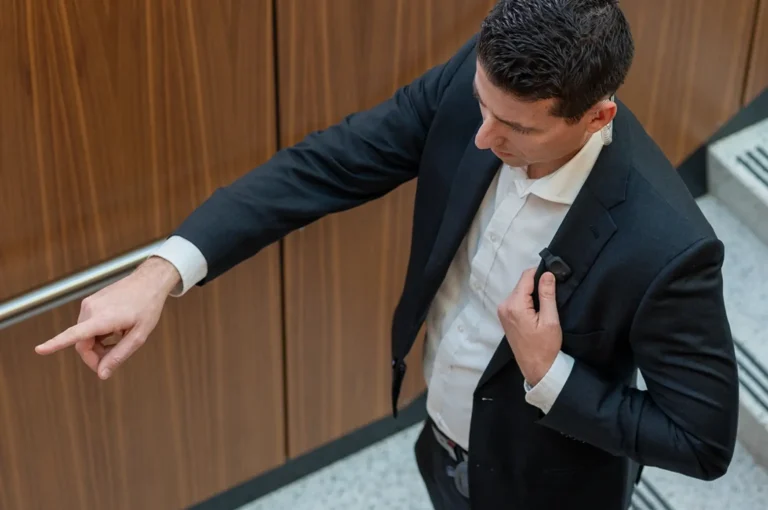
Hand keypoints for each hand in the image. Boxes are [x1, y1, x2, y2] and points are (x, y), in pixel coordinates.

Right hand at [35, 257, 180, 379]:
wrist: (149, 281)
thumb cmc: (148, 306)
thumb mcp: (139, 335)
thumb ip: (119, 355)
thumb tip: (102, 374)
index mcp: (103, 318)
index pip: (75, 334)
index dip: (56, 344)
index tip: (40, 350)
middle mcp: (91, 309)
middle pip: (82, 343)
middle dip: (95, 356)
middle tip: (113, 360)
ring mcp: (89, 304)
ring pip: (85, 336)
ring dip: (98, 344)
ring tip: (119, 339)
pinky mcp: (90, 302)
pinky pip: (88, 326)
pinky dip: (98, 333)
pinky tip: (116, 329)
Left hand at [497, 268, 561, 385]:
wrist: (536, 367)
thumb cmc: (545, 346)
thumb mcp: (550, 320)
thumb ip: (547, 295)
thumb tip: (547, 274)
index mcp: (514, 305)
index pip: (526, 277)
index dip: (540, 273)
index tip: (554, 276)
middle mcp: (504, 305)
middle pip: (522, 284)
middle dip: (537, 284)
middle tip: (553, 292)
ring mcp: (502, 311)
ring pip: (519, 291)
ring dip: (532, 293)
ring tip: (546, 303)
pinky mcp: (505, 316)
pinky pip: (516, 300)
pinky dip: (527, 301)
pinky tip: (537, 310)